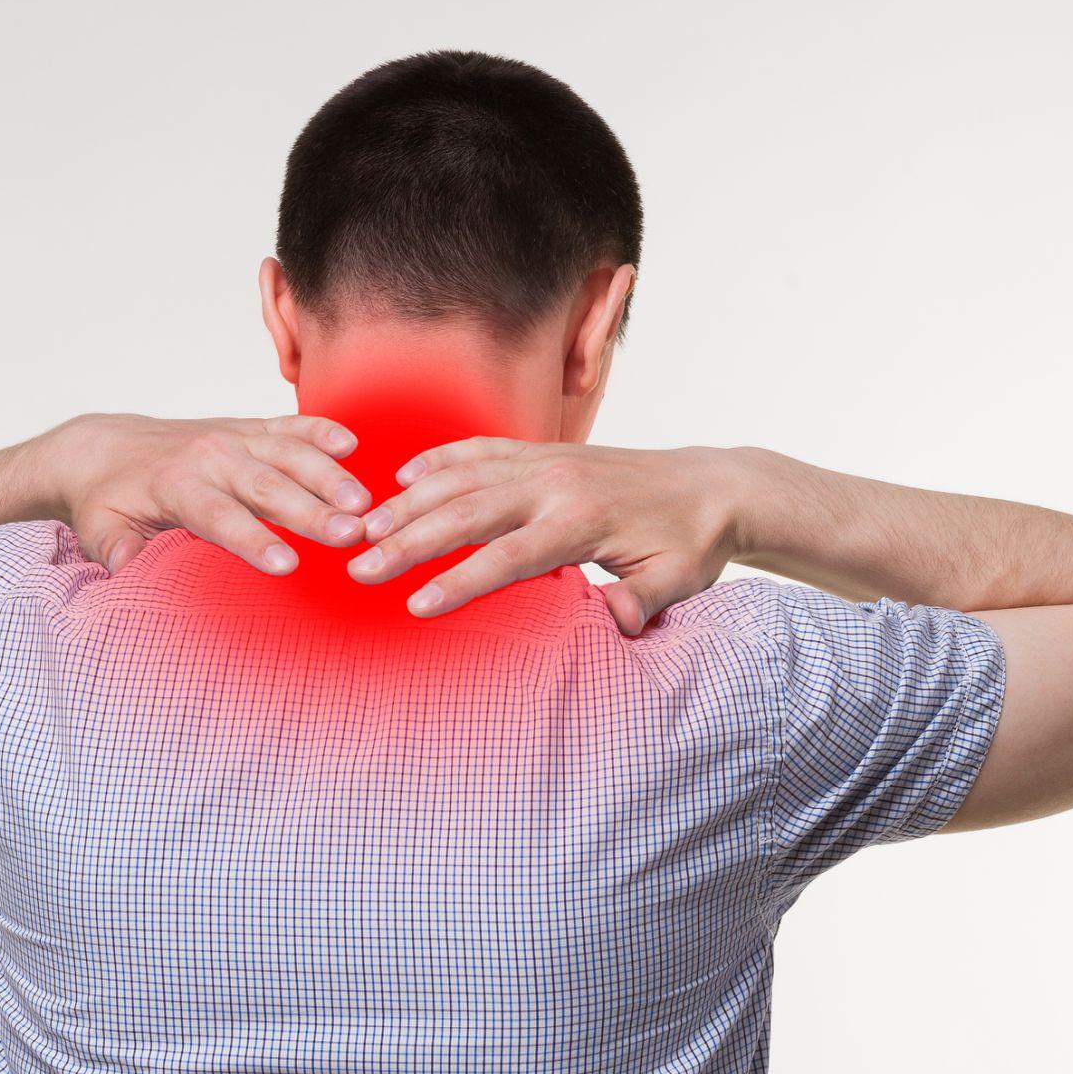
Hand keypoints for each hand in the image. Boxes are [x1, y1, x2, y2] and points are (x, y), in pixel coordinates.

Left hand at [44, 413, 373, 574]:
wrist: (107, 446)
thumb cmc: (109, 498)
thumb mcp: (98, 526)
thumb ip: (112, 547)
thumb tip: (122, 567)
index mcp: (176, 486)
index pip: (220, 516)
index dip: (254, 540)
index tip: (287, 566)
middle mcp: (210, 455)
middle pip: (267, 485)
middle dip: (312, 510)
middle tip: (351, 534)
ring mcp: (234, 437)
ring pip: (287, 453)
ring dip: (329, 476)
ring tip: (364, 502)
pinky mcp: (250, 427)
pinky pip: (290, 426)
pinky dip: (321, 431)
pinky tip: (352, 444)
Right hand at [344, 437, 748, 634]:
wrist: (712, 486)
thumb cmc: (691, 542)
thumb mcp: (679, 579)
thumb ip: (646, 601)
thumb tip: (618, 622)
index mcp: (581, 522)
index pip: (506, 557)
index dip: (458, 581)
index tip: (414, 605)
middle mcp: (554, 485)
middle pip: (466, 513)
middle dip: (409, 541)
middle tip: (360, 567)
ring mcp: (544, 462)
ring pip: (462, 477)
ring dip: (408, 501)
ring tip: (363, 528)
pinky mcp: (542, 451)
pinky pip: (479, 450)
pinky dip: (438, 461)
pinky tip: (401, 477)